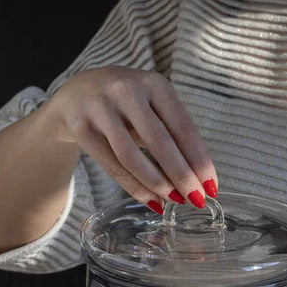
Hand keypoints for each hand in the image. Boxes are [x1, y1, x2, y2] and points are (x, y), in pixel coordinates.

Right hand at [45, 66, 217, 211]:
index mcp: (155, 83)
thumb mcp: (152, 108)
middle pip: (160, 142)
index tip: (211, 187)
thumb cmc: (126, 107)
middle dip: (182, 176)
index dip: (200, 161)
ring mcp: (101, 107)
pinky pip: (112, 165)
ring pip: (132, 156)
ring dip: (157, 184)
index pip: (184, 127)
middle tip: (196, 201)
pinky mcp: (81, 126)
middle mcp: (127, 90)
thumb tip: (197, 181)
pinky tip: (151, 201)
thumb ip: (173, 137)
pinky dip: (134, 188)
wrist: (75, 95)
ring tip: (173, 202)